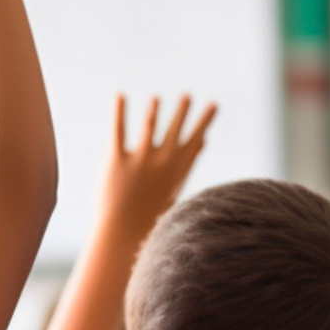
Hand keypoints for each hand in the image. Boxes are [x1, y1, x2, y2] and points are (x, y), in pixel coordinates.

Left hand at [101, 94, 214, 242]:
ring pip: (149, 126)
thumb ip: (186, 161)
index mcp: (176, 171)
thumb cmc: (149, 213)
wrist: (123, 234)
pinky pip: (118, 129)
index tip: (213, 104)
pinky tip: (120, 94)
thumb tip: (201, 142)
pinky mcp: (116, 160)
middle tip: (186, 96)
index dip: (204, 122)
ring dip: (154, 109)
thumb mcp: (173, 188)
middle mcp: (162, 162)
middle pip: (174, 130)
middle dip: (181, 112)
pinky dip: (119, 110)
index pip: (194, 140)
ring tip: (156, 98)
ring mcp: (140, 160)